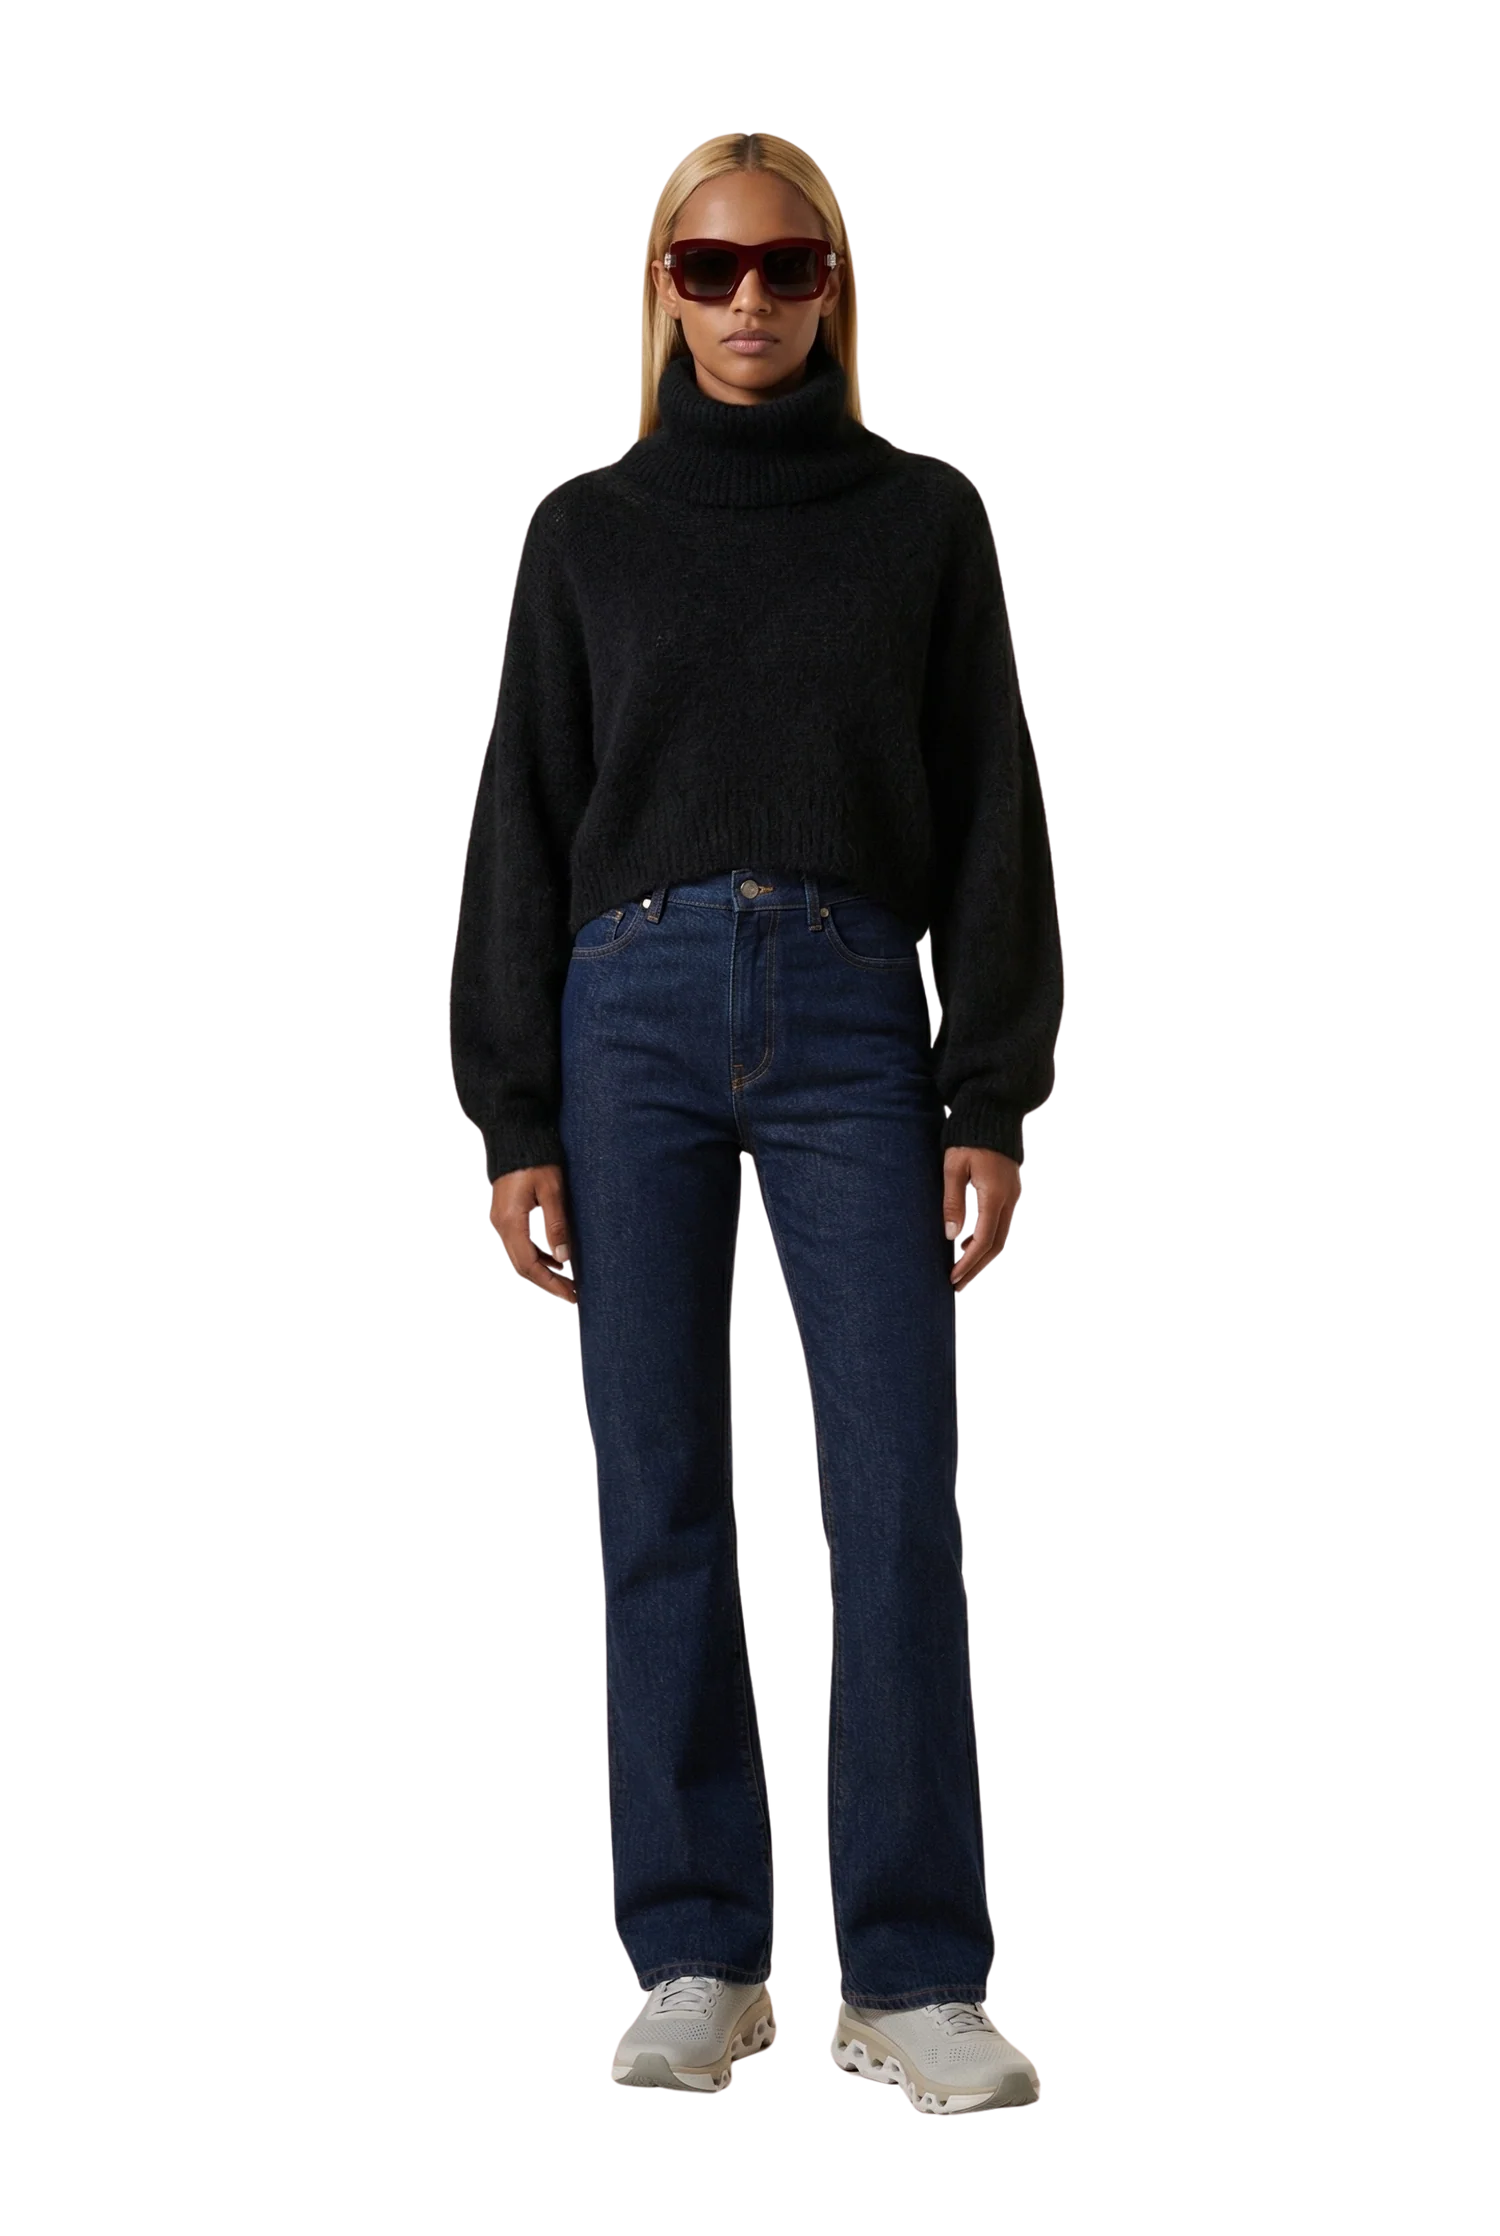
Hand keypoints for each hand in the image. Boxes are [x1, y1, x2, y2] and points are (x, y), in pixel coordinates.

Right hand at [489, 1164, 577, 1307]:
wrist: (516, 1133)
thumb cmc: (537, 1158)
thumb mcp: (552, 1191)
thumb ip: (557, 1225)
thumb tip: (564, 1259)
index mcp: (511, 1221)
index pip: (530, 1265)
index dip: (552, 1284)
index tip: (573, 1295)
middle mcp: (501, 1225)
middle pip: (522, 1267)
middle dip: (548, 1283)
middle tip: (574, 1295)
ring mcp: (500, 1220)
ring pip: (519, 1258)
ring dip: (543, 1271)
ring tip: (568, 1280)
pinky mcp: (505, 1215)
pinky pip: (519, 1245)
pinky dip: (537, 1256)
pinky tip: (556, 1259)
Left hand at [943, 1146, 1021, 1295]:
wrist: (994, 1110)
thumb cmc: (968, 1136)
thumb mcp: (953, 1166)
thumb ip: (952, 1201)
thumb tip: (950, 1236)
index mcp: (994, 1195)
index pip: (983, 1240)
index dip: (967, 1262)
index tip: (951, 1277)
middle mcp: (1008, 1199)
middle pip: (995, 1245)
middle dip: (975, 1268)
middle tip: (956, 1285)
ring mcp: (1012, 1195)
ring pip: (1000, 1236)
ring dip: (981, 1256)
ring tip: (961, 1271)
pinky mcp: (1009, 1191)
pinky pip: (1001, 1224)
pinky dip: (987, 1240)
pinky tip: (969, 1245)